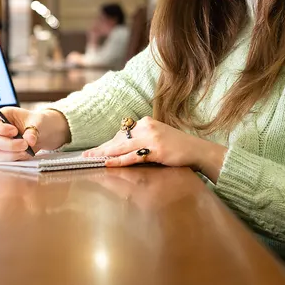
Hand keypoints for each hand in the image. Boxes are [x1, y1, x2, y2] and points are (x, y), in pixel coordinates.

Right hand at [0, 107, 68, 161]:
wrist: (44, 133)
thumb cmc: (38, 122)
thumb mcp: (39, 121)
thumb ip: (33, 130)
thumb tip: (29, 140)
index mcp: (3, 115)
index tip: (14, 131)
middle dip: (9, 144)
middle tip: (25, 144)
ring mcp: (0, 142)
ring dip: (11, 153)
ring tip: (27, 149)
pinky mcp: (4, 153)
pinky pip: (3, 159)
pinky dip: (14, 158)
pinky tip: (25, 154)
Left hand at [83, 117, 227, 180]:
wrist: (198, 151)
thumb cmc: (178, 148)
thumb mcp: (158, 138)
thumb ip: (142, 141)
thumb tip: (124, 148)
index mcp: (146, 122)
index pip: (121, 134)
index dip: (107, 144)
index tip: (94, 151)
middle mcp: (147, 126)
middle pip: (119, 139)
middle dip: (101, 149)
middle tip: (86, 156)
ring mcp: (151, 137)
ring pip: (122, 147)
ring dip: (104, 154)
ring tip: (91, 159)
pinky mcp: (156, 149)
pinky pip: (133, 156)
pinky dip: (118, 160)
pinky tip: (108, 163)